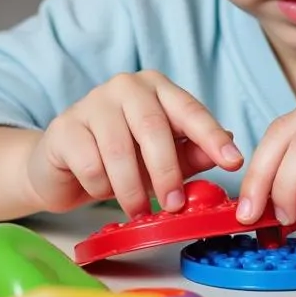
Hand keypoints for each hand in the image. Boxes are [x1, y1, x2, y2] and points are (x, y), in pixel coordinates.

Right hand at [23, 71, 242, 216]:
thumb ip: (193, 152)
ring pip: (119, 149)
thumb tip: (228, 150)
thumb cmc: (121, 159)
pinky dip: (101, 187)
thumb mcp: (163, 157)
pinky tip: (102, 191)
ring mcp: (92, 102)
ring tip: (138, 210)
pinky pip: (90, 163)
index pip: (190, 110)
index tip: (233, 161)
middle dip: (167, 172)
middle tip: (175, 205)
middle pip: (153, 128)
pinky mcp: (65, 127)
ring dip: (132, 188)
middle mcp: (126, 86)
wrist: (62, 167)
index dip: (212, 136)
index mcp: (157, 88)